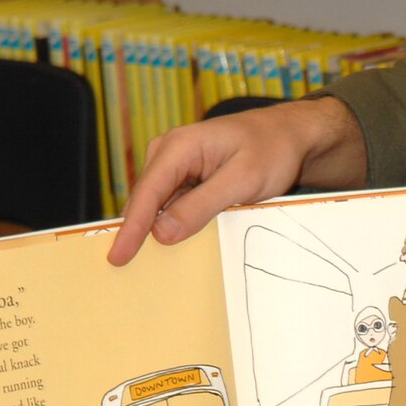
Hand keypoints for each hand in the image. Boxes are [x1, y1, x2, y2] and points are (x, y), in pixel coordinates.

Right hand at [107, 96, 367, 264]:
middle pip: (145, 200)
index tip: (117, 257)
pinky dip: (171, 224)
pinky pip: (170, 204)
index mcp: (179, 146)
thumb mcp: (242, 181)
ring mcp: (175, 164)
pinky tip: (172, 246)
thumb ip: (202, 205)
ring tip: (143, 264)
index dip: (131, 228)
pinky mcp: (185, 176)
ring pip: (156, 205)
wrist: (287, 135)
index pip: (147, 193)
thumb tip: (162, 232)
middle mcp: (169, 152)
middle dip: (136, 233)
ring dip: (153, 231)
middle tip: (125, 270)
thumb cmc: (270, 151)